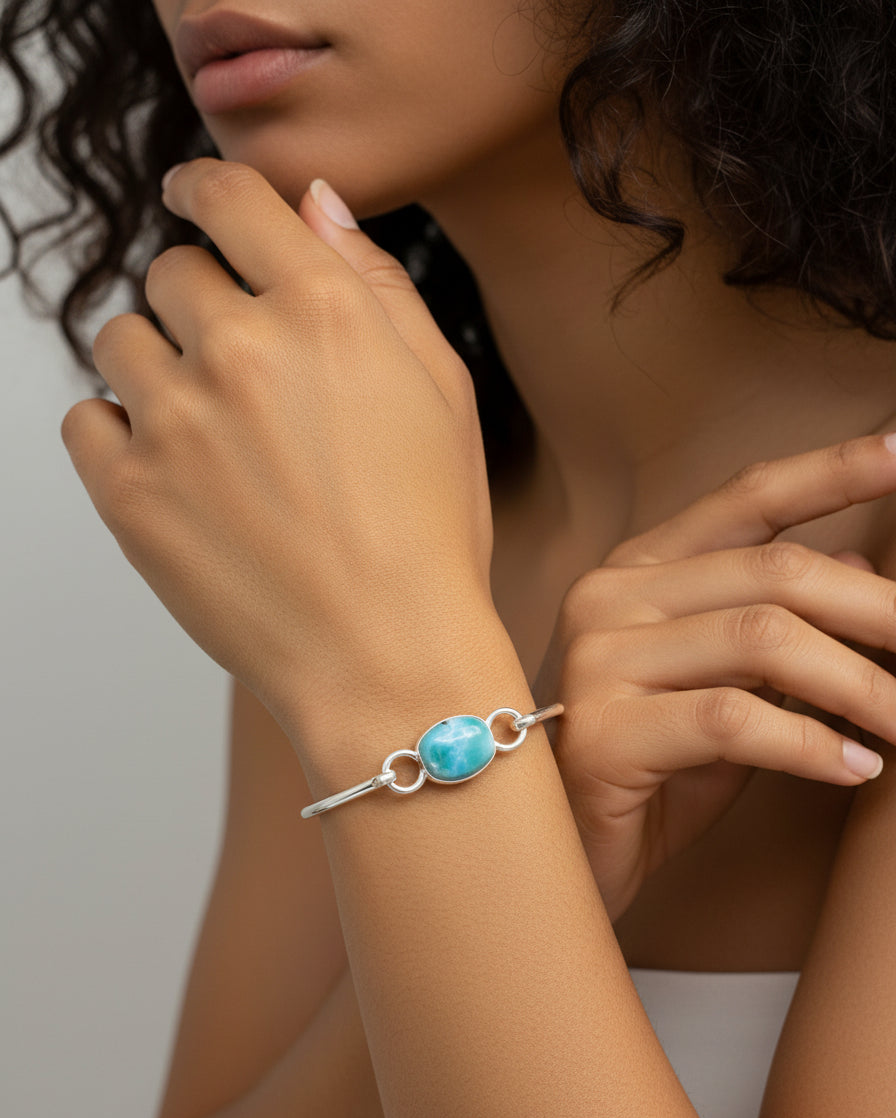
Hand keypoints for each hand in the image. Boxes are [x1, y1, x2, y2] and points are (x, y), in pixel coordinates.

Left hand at [60, 162, 494, 730]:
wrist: (387, 658)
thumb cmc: (429, 531)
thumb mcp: (442, 390)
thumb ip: (377, 281)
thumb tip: (315, 203)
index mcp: (325, 312)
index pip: (230, 198)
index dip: (204, 188)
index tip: (191, 197)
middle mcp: (242, 350)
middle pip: (171, 272)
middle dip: (201, 304)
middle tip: (241, 369)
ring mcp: (177, 422)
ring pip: (121, 339)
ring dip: (158, 364)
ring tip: (211, 430)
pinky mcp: (129, 493)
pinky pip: (85, 418)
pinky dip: (120, 432)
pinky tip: (175, 470)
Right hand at [532, 436, 895, 920]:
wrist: (562, 855)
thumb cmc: (652, 770)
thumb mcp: (729, 688)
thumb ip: (780, 624)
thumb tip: (862, 560)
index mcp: (640, 569)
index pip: (748, 499)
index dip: (833, 471)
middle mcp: (610, 595)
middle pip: (774, 572)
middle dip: (878, 610)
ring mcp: (598, 658)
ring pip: (762, 639)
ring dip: (861, 685)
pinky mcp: (600, 728)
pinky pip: (733, 718)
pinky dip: (810, 743)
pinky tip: (855, 768)